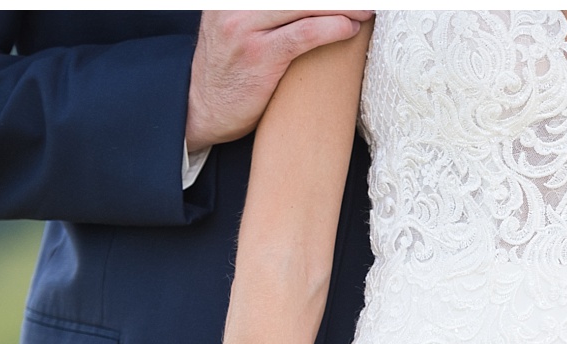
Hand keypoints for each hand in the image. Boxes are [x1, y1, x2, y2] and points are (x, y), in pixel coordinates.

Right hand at [186, 10, 372, 152]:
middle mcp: (235, 5)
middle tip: (365, 3)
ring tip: (365, 12)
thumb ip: (264, 14)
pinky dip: (332, 28)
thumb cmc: (229, 72)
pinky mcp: (258, 55)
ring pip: (304, 6)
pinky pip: (303, 33)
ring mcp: (244, 27)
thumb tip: (309, 13)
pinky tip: (350, 29)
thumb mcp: (238, 28)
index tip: (345, 0)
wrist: (201, 110)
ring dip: (343, 8)